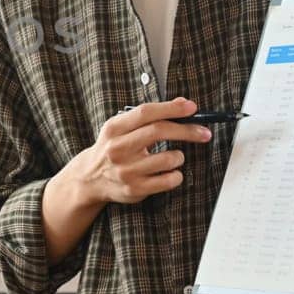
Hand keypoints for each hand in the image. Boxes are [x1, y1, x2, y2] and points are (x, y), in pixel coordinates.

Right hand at [51, 98, 214, 208]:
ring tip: (175, 157)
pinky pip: (168, 181)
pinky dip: (176, 175)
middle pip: (159, 131)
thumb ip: (149, 116)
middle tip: (203, 133)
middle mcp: (118, 148)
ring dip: (179, 156)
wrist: (89, 178)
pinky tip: (171, 173)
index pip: (146, 112)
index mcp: (114, 128)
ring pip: (168, 158)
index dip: (172, 108)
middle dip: (187, 130)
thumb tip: (182, 104)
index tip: (192, 108)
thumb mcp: (121, 127)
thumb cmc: (112, 148)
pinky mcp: (134, 189)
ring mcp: (126, 170)